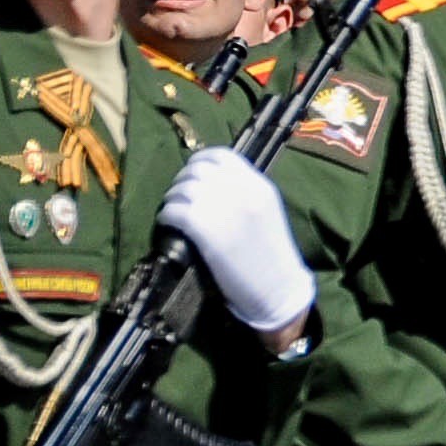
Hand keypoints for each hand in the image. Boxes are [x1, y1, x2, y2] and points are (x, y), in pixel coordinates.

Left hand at [154, 147, 314, 335]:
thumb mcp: (266, 214)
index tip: (193, 173)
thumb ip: (244, 194)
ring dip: (172, 198)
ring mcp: (223, 209)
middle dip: (182, 180)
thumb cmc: (272, 256)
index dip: (200, 161)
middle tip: (179, 196)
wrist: (277, 289)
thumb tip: (209, 183)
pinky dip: (167, 216)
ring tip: (174, 211)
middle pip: (197, 171)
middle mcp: (241, 191)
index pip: (222, 156)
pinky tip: (169, 224)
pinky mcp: (206, 229)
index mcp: (259, 186)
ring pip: (182, 189)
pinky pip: (174, 211)